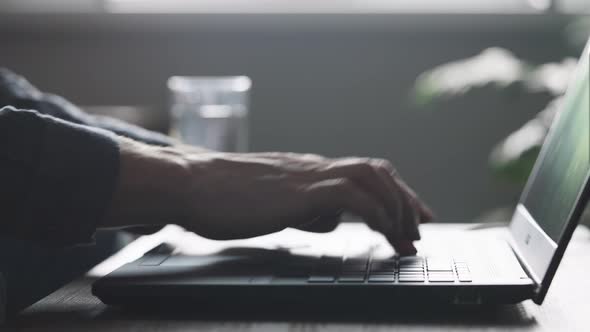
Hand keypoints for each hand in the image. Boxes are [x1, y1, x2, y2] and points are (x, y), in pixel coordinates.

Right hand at [104, 139, 432, 254]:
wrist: (191, 184)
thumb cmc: (223, 198)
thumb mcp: (273, 205)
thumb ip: (306, 210)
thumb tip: (332, 220)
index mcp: (308, 172)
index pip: (363, 175)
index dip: (394, 194)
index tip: (412, 216)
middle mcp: (314, 168)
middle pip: (377, 172)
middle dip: (406, 200)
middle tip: (420, 229)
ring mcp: (308, 176)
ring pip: (372, 178)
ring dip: (396, 207)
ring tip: (405, 237)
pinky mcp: (299, 191)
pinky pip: (352, 196)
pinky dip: (375, 213)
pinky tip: (382, 232)